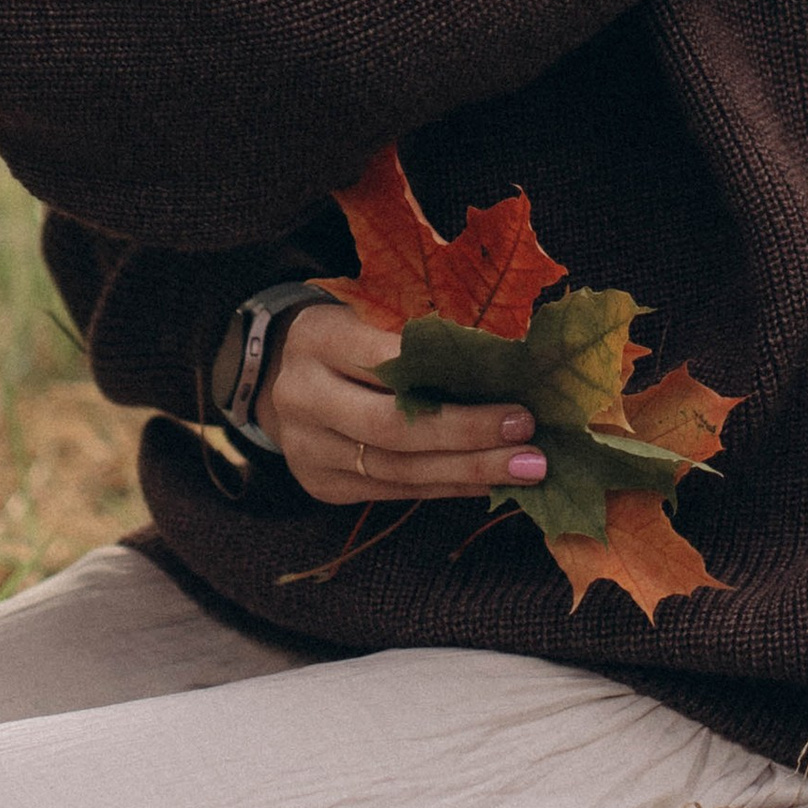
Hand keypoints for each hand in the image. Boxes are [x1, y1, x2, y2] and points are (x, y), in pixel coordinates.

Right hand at [259, 298, 549, 510]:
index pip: (388, 362)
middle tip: (529, 439)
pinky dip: (444, 487)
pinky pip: (392, 491)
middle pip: (391, 427)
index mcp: (318, 339)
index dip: (452, 382)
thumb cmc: (348, 335)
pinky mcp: (320, 484)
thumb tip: (508, 365)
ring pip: (396, 469)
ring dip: (467, 472)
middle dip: (468, 436)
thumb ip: (422, 338)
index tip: (516, 396)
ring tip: (524, 470)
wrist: (278, 376)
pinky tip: (485, 482)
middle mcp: (302, 396)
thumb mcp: (370, 315)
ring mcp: (307, 447)